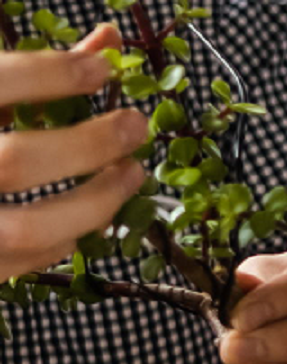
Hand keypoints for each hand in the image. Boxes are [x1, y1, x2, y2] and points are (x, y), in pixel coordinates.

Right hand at [0, 25, 146, 279]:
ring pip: (28, 228)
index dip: (50, 74)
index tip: (100, 68)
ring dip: (96, 203)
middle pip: (16, 162)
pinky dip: (66, 238)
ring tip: (131, 173)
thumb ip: (34, 74)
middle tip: (134, 126)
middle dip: (88, 145)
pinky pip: (25, 261)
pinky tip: (90, 215)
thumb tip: (104, 44)